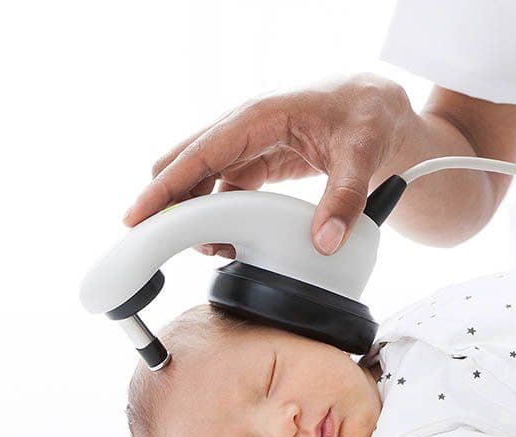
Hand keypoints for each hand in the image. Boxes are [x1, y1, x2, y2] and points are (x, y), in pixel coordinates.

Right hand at [123, 73, 414, 255]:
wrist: (379, 106)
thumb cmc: (367, 114)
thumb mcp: (363, 153)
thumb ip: (346, 197)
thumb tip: (326, 242)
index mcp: (258, 117)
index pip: (200, 154)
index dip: (166, 187)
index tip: (137, 217)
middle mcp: (245, 129)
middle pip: (188, 164)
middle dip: (168, 202)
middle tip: (154, 244)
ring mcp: (249, 146)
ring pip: (204, 180)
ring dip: (196, 213)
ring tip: (200, 250)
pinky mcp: (259, 162)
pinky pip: (227, 189)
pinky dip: (220, 215)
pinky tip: (223, 241)